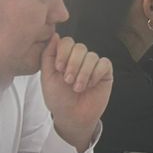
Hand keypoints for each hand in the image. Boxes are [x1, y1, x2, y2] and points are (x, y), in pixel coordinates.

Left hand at [39, 36, 113, 152]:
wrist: (71, 116)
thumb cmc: (58, 98)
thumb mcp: (47, 77)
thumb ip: (48, 55)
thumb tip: (55, 35)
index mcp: (65, 57)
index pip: (67, 42)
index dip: (64, 52)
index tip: (59, 68)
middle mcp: (80, 59)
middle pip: (80, 47)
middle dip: (73, 65)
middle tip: (68, 81)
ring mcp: (93, 65)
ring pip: (92, 56)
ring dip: (83, 73)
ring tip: (77, 88)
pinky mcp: (105, 72)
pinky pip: (104, 64)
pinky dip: (96, 74)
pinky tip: (90, 85)